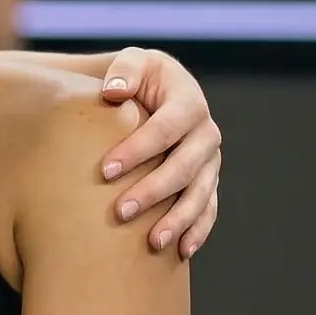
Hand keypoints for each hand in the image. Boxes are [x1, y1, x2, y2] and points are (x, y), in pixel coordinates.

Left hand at [97, 48, 222, 258]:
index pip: (165, 128)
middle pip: (184, 167)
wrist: (153, 94)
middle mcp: (205, 132)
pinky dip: (198, 230)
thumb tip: (114, 92)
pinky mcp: (208, 181)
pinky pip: (209, 209)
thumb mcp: (132, 63)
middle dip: (153, 191)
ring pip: (199, 193)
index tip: (106, 171)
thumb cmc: (135, 79)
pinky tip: (180, 250)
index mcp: (188, 101)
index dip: (138, 150)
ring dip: (178, 219)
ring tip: (152, 243)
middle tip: (121, 212)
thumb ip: (125, 70)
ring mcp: (209, 160)